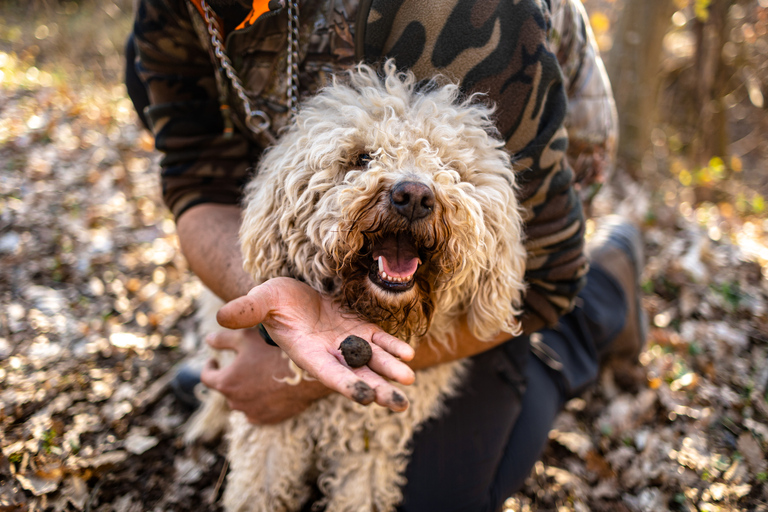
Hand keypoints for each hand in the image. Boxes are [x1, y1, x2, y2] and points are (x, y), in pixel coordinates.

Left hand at [201, 328, 330, 423]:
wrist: (307, 373)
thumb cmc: (275, 352)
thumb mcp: (246, 338)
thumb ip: (223, 339)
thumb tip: (208, 340)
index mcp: (226, 382)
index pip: (207, 377)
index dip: (208, 367)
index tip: (214, 360)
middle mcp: (235, 401)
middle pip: (226, 389)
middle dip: (231, 376)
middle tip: (243, 364)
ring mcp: (252, 413)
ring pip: (242, 401)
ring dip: (245, 390)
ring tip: (258, 376)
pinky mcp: (268, 419)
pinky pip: (256, 411)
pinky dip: (258, 402)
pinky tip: (269, 390)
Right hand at [216, 277, 415, 411]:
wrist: (293, 291)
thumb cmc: (274, 298)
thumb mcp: (262, 299)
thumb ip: (247, 309)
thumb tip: (221, 315)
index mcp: (308, 352)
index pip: (328, 373)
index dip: (346, 384)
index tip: (364, 398)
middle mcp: (331, 353)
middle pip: (357, 376)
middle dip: (378, 390)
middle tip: (400, 404)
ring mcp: (348, 342)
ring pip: (373, 361)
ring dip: (391, 371)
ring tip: (409, 379)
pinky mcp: (360, 328)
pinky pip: (379, 340)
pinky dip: (393, 347)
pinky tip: (408, 353)